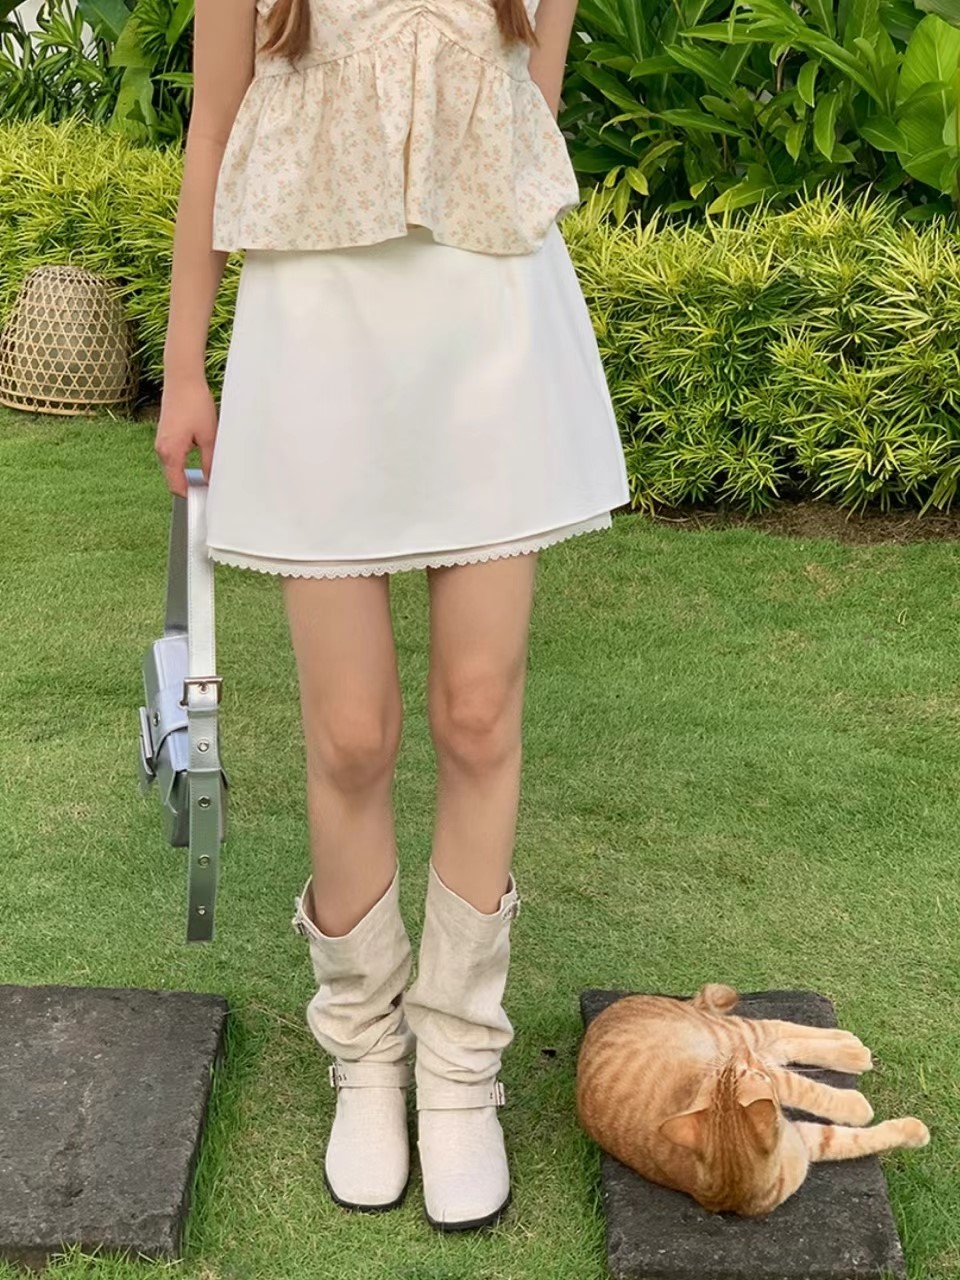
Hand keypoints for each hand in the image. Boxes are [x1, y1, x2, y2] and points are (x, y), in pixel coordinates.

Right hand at [154, 375, 218, 497]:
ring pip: (174, 466)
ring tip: (208, 471)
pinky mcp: (164, 434)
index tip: (205, 499)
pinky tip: (200, 454)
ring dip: (188, 471)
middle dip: (191, 484)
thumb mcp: (208, 437)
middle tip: (211, 487)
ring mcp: (161, 442)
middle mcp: (161, 450)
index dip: (190, 495)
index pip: (176, 486)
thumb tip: (211, 480)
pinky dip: (185, 460)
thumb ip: (210, 462)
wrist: (182, 379)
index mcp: (170, 453)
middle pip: (174, 478)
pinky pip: (174, 455)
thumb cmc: (195, 404)